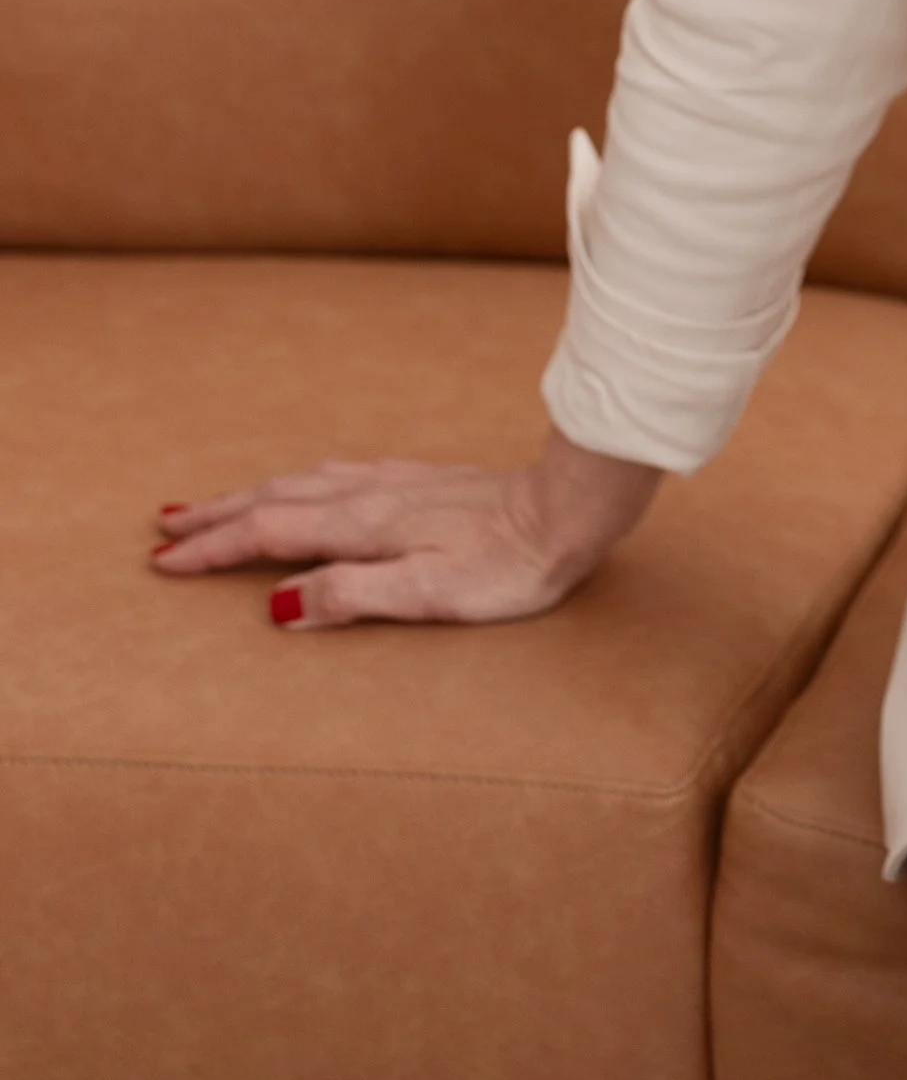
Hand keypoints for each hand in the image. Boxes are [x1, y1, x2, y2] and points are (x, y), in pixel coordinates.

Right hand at [146, 426, 662, 626]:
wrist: (570, 509)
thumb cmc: (509, 565)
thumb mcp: (428, 596)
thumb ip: (350, 595)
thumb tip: (277, 606)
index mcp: (364, 526)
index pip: (269, 535)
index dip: (214, 549)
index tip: (162, 561)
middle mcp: (372, 495)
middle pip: (276, 499)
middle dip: (217, 514)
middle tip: (164, 526)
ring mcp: (397, 482)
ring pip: (304, 481)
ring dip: (251, 494)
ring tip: (214, 504)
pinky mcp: (422, 480)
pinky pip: (336, 473)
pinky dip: (298, 481)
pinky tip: (305, 483)